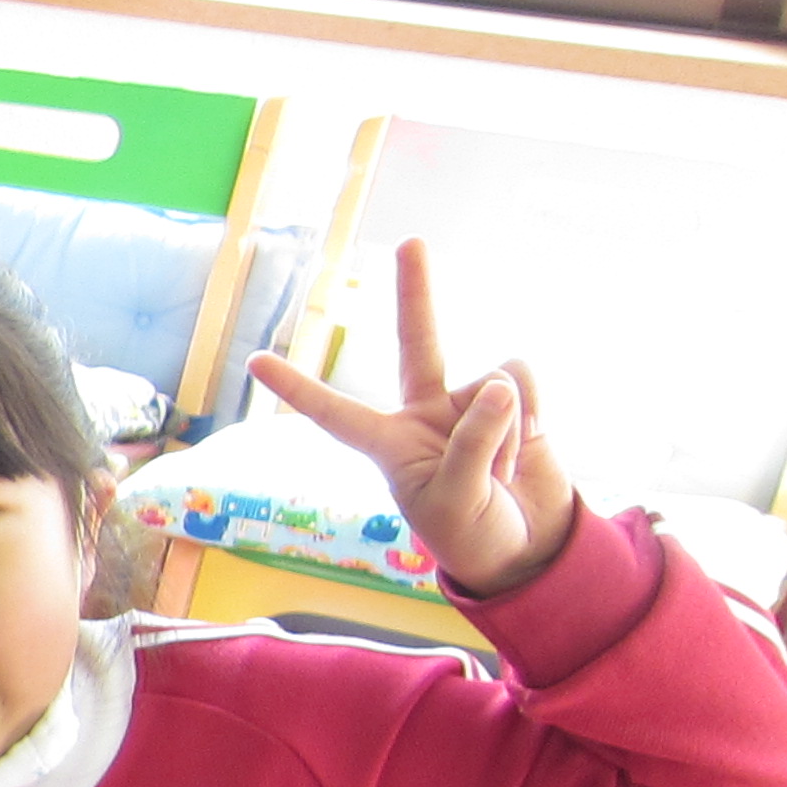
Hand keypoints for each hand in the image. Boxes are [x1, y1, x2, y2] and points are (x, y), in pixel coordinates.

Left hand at [248, 239, 575, 600]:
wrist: (527, 545)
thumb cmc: (473, 533)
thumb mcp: (456, 501)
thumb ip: (472, 446)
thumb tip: (498, 384)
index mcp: (387, 445)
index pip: (333, 413)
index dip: (297, 389)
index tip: (254, 361)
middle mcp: (423, 413)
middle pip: (418, 342)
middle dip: (416, 292)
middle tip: (411, 241)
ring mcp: (469, 402)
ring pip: (493, 379)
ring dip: (507, 428)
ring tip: (503, 471)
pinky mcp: (513, 400)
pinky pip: (522, 382)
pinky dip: (532, 414)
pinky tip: (531, 445)